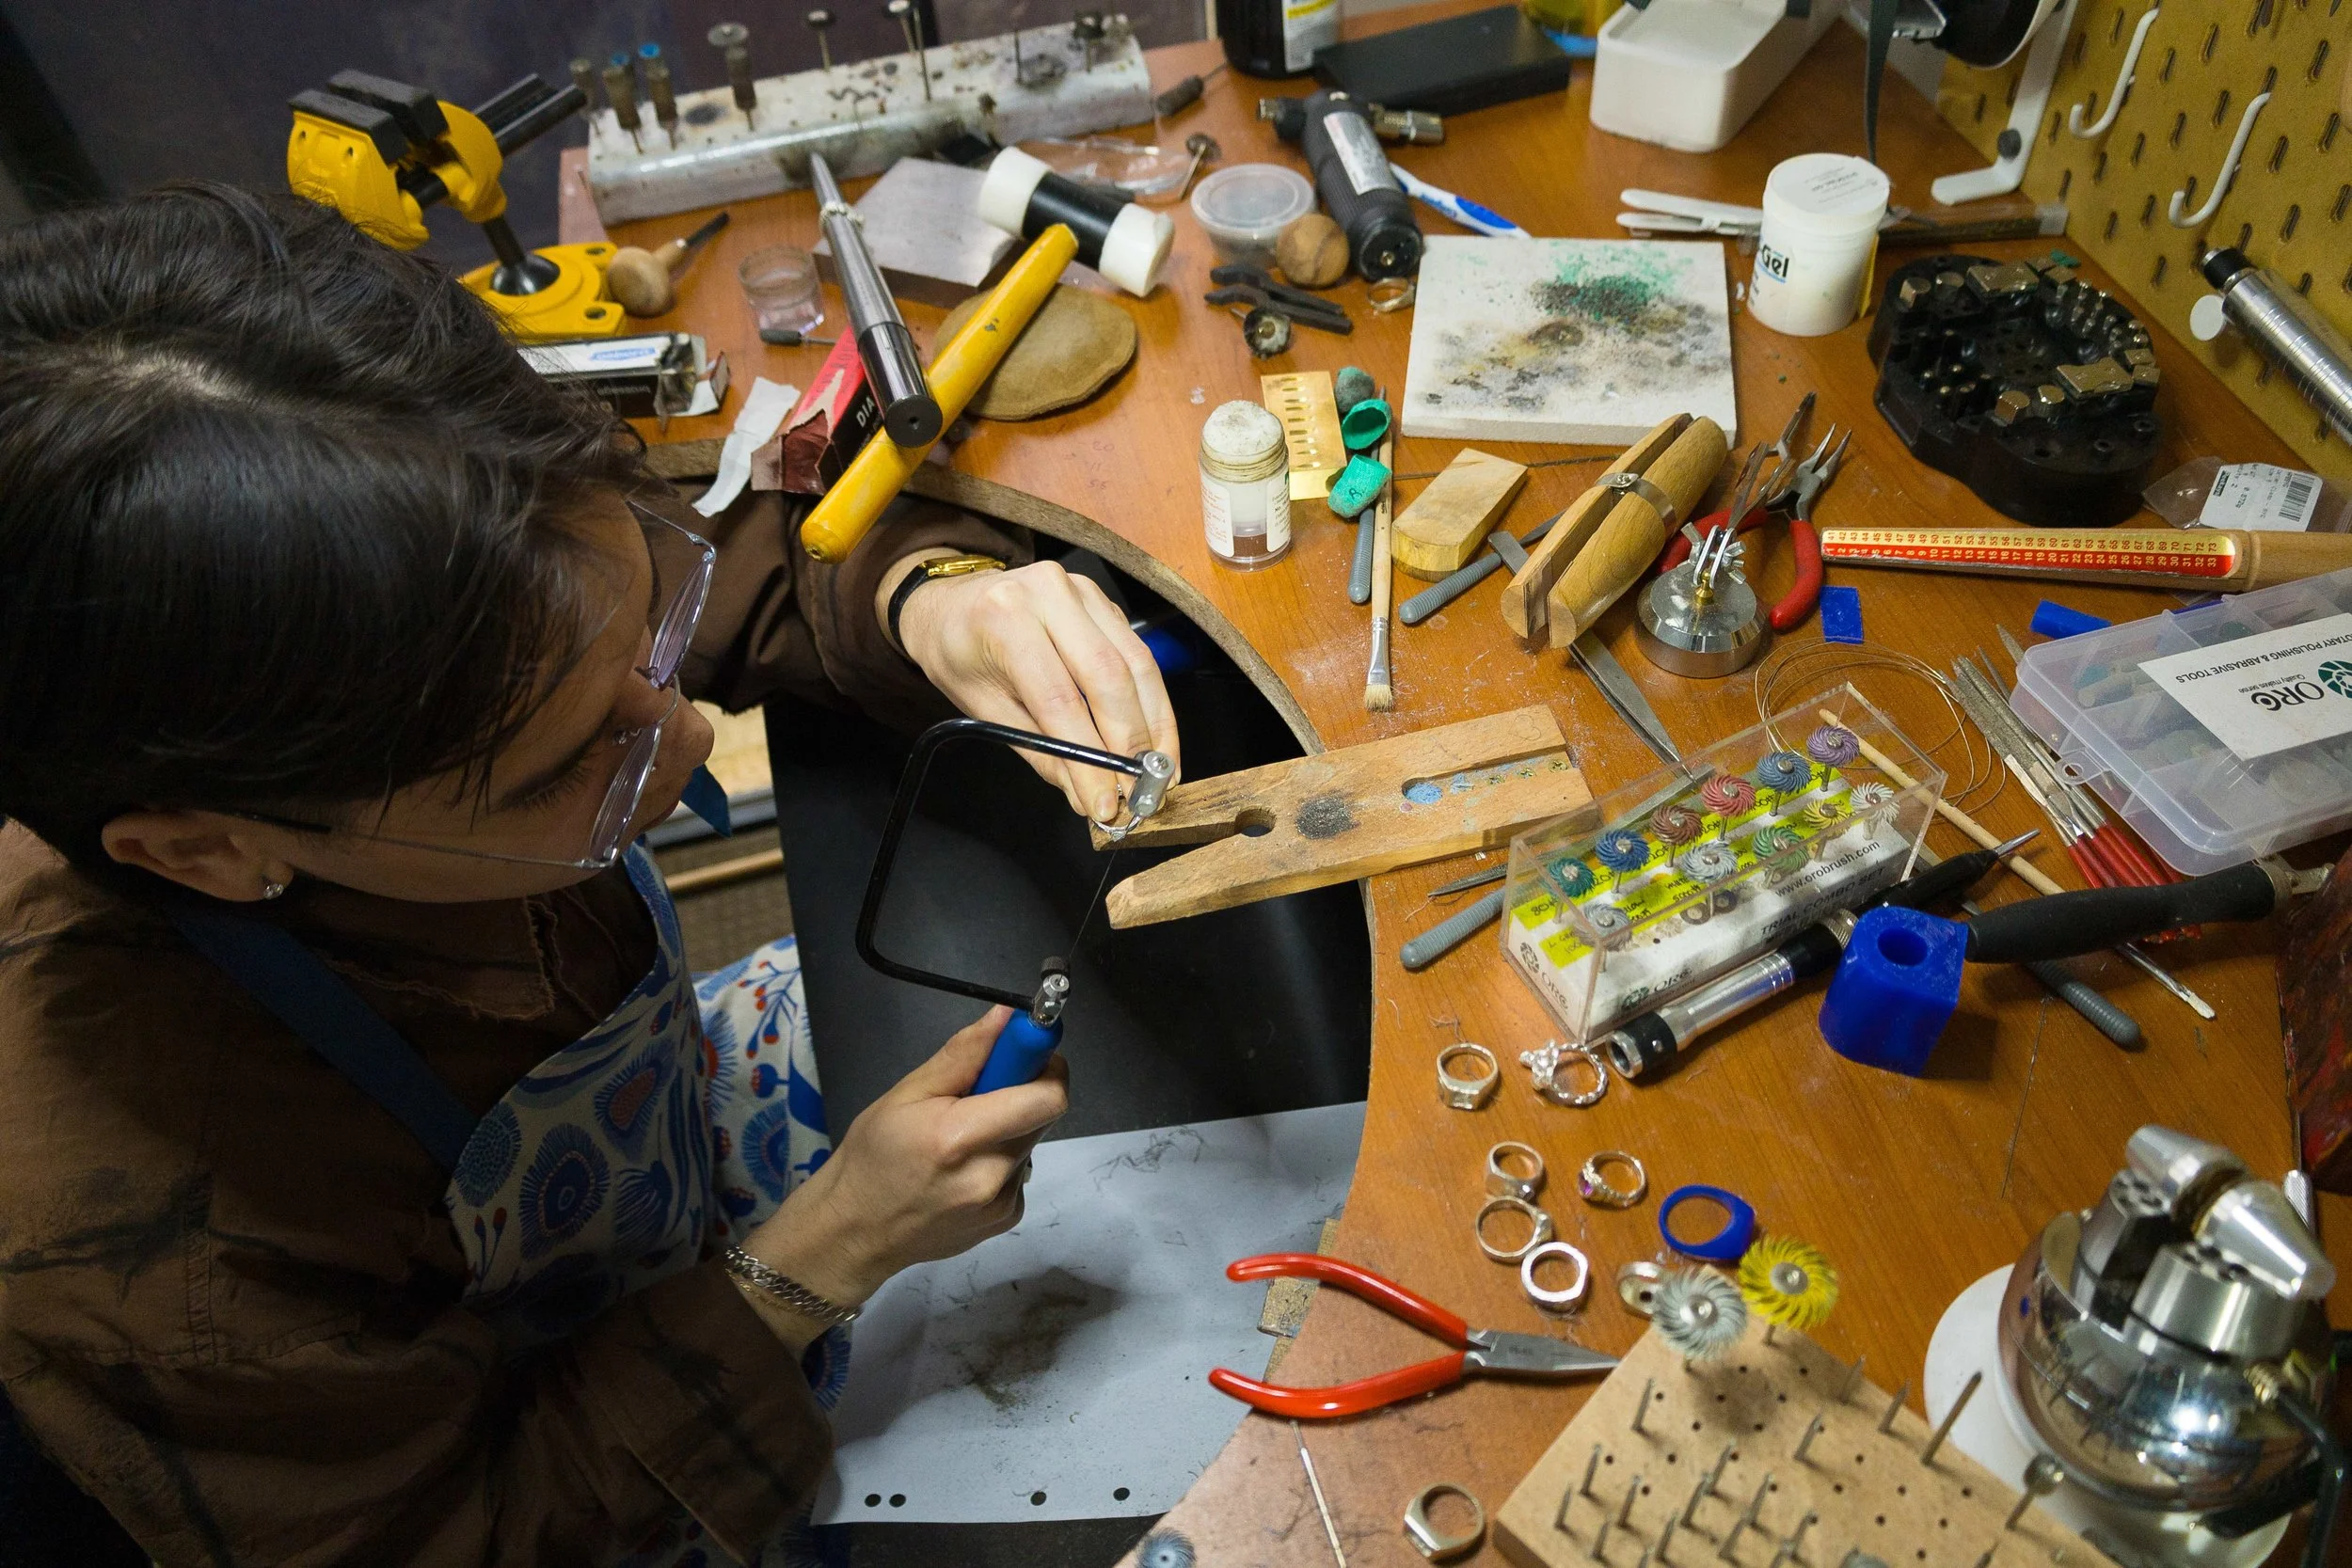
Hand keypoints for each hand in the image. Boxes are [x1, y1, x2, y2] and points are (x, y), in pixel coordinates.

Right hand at [740, 1007, 1067, 1307]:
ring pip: (1028, 1143)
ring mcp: (1001, 1205)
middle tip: (976, 1096)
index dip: (1047, 1067)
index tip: (1026, 1054)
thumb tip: (1007, 1017)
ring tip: (958, 1141)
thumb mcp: (906, 1093)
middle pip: (1040, 1116)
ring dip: (1007, 1130)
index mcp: (962, 1138)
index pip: (1047, 1098)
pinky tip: (961, 1171)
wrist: (855, 1232)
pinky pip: (1018, 1172)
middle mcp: (991, 1176)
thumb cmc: (872, 1156)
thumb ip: (963, 1054)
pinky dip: (999, 1161)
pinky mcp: (1006, 1220)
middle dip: (1020, 1094)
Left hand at [896, 559, 1180, 821]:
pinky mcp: (1105, 602)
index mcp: (1005, 619)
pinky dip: (1150, 701)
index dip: (1090, 758)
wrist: (950, 603)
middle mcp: (1049, 593)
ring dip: (1154, 724)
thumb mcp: (983, 710)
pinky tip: (1151, 738)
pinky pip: (1138, 654)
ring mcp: (1083, 591)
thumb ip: (1039, 751)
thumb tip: (1086, 794)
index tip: (1107, 803)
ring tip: (1159, 772)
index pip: (1060, 700)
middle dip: (1132, 742)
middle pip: (1109, 676)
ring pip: (1137, 663)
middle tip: (1142, 792)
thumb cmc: (959, 656)